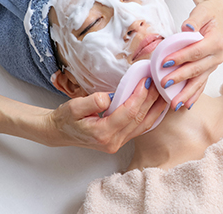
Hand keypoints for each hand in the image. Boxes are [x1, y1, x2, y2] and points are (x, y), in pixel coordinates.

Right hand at [47, 78, 166, 152]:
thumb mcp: (73, 107)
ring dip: (155, 108)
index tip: (146, 81)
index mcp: (102, 133)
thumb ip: (91, 102)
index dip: (139, 96)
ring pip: (143, 125)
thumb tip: (109, 97)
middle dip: (151, 99)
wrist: (59, 132)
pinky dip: (151, 116)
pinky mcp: (120, 140)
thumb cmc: (65, 118)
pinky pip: (140, 128)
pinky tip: (158, 105)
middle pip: (139, 119)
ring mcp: (118, 143)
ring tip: (163, 92)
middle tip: (159, 81)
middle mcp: (113, 141)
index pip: (128, 113)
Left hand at [160, 0, 222, 110]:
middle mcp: (218, 55)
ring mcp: (215, 64)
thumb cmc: (208, 13)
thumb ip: (194, 20)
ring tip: (175, 104)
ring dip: (187, 94)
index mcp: (217, 41)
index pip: (196, 51)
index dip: (181, 57)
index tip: (165, 62)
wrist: (218, 16)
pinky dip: (194, 94)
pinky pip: (202, 83)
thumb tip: (187, 28)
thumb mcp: (201, 11)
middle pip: (197, 69)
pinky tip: (186, 105)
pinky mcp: (210, 69)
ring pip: (200, 81)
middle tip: (164, 84)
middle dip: (180, 78)